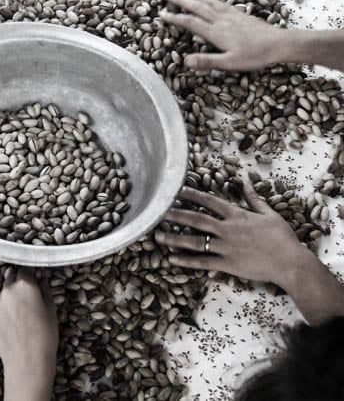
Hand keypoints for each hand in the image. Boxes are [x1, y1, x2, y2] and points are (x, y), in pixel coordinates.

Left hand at [0, 269, 57, 400]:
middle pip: (10, 279)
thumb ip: (44, 289)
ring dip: (8, 302)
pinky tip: (9, 328)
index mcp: (25, 285)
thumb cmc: (45, 337)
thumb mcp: (51, 310)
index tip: (32, 277)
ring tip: (18, 320)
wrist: (28, 362)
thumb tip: (40, 278)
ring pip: (1, 297)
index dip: (29, 274)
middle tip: (26, 300)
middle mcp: (7, 290)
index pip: (25, 270)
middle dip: (17, 285)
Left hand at [155, 185, 310, 287]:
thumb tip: (245, 182)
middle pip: (196, 219)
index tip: (175, 189)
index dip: (191, 194)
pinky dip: (186, 261)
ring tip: (157, 236)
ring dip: (174, 238)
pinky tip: (171, 259)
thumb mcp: (269, 214)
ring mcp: (225, 247)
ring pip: (194, 241)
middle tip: (157, 211)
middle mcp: (227, 229)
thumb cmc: (281, 238)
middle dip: (175, 214)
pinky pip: (202, 262)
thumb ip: (253, 198)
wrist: (289, 263)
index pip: (209, 201)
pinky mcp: (226, 264)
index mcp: (236, 215)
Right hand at [160, 0, 283, 70]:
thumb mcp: (229, 63)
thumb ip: (207, 61)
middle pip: (197, 7)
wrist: (278, 43)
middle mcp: (221, 20)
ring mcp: (231, 15)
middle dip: (181, 1)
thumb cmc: (254, 56)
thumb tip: (186, 61)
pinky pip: (221, 2)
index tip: (162, 14)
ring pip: (209, 2)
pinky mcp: (240, 14)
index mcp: (216, 32)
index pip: (190, 23)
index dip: (175, 18)